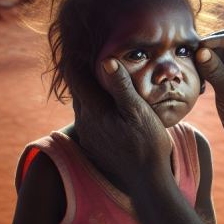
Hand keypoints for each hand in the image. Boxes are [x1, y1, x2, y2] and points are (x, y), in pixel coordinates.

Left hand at [72, 58, 172, 193]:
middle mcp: (85, 123)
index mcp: (93, 110)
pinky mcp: (94, 147)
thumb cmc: (148, 142)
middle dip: (82, 74)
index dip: (76, 59)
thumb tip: (106, 60)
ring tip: (101, 79)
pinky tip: (108, 107)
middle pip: (77, 91)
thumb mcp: (138, 110)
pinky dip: (94, 108)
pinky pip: (88, 120)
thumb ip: (121, 86)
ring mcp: (88, 136)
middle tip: (91, 57)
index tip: (80, 45)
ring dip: (88, 92)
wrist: (148, 179)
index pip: (75, 77)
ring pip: (82, 106)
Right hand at [195, 26, 223, 153]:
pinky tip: (198, 78)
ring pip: (219, 51)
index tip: (199, 46)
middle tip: (193, 54)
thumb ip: (215, 70)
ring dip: (205, 57)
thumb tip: (200, 51)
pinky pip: (215, 63)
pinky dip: (205, 67)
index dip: (217, 39)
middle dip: (210, 45)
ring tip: (193, 67)